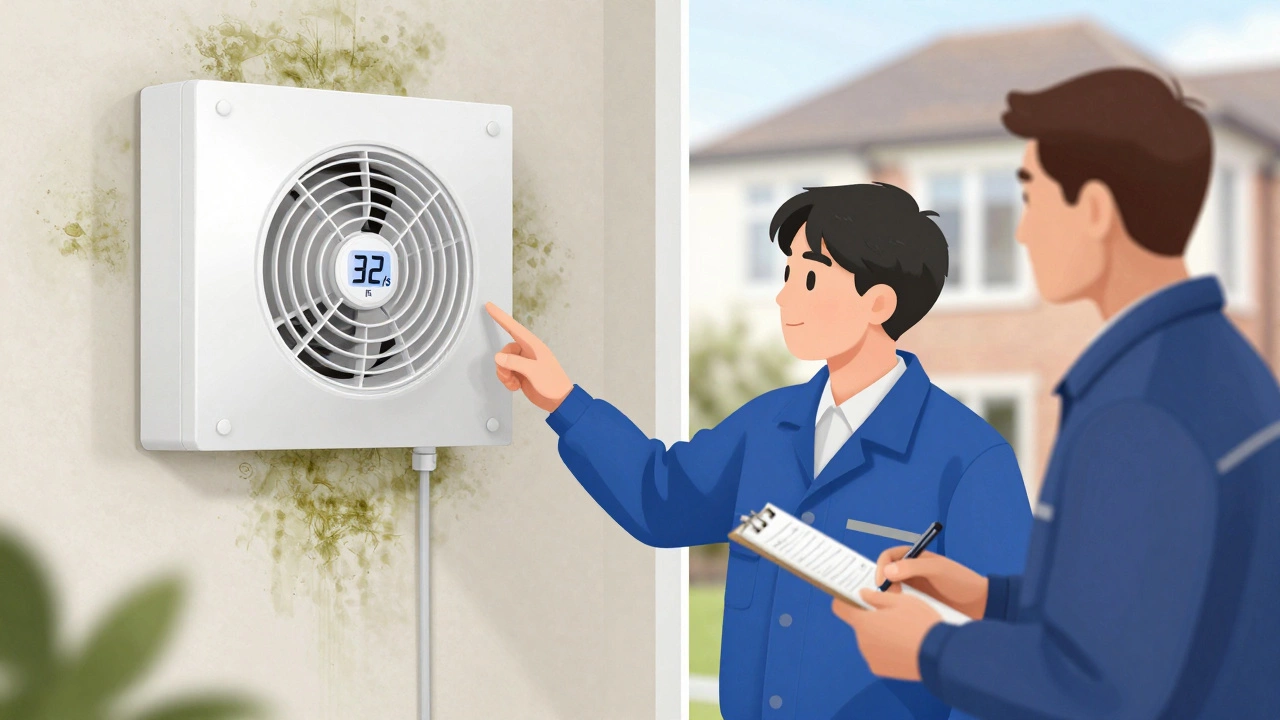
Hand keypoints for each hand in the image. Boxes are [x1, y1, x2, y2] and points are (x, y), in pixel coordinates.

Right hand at [485, 302, 573, 412]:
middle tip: (510, 377)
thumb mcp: (533, 371)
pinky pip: (506, 372)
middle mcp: (526, 352)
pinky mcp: (520, 373)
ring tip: (514, 383)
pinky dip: (507, 380)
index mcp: (532, 345)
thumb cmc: (551, 383)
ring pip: (503, 363)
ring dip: (505, 374)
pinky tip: (515, 387)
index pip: (513, 327)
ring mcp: (523, 363)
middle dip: (503, 364)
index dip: (500, 316)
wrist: (559, 401)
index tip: (489, 305)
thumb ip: (515, 362)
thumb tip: (497, 356)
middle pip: (505, 351)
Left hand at [831, 590, 940, 680]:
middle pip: (860, 625)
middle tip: (893, 614)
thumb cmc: (920, 623)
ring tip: (904, 631)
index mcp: (864, 622)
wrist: (940, 655)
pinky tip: (905, 646)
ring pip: (870, 640)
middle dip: (871, 618)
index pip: (840, 608)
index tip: (855, 597)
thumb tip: (862, 594)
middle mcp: (862, 641)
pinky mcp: (881, 670)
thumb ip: (877, 597)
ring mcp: (871, 658)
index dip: (844, 600)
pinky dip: (887, 650)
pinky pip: (878, 654)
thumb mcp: (901, 601)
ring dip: (880, 634)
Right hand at [874, 547, 988, 619]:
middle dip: (884, 583)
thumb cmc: (961, 582)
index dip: (882, 568)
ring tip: (898, 606)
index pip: (889, 556)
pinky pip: (901, 599)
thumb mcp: (937, 571)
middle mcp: (913, 568)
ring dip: (890, 595)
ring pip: (893, 587)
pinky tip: (905, 611)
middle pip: (887, 572)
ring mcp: (916, 584)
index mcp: (916, 556)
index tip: (883, 584)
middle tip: (891, 598)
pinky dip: (898, 603)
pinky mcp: (919, 599)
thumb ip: (912, 567)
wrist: (981, 603)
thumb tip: (887, 571)